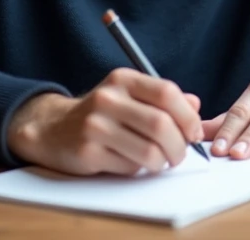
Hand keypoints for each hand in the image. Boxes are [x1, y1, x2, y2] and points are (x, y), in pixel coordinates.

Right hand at [7, 68, 202, 175]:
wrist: (53, 129)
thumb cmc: (102, 114)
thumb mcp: (130, 96)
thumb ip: (162, 99)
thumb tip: (196, 106)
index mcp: (123, 79)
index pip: (166, 93)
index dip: (188, 116)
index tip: (194, 132)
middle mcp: (108, 98)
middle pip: (161, 125)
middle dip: (179, 146)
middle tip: (179, 154)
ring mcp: (95, 125)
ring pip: (149, 151)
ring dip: (162, 162)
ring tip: (160, 161)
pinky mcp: (88, 152)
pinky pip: (130, 167)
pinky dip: (139, 170)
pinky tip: (132, 163)